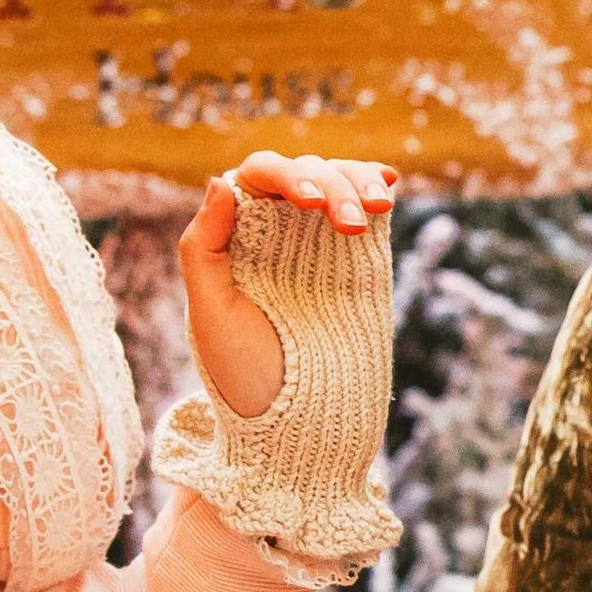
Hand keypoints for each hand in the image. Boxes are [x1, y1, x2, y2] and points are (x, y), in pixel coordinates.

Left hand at [184, 153, 397, 418]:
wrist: (302, 418)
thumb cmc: (244, 372)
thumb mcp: (212, 312)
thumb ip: (205, 247)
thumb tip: (220, 181)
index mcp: (238, 235)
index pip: (259, 177)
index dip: (286, 177)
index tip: (309, 203)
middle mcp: (279, 229)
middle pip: (306, 173)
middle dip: (332, 187)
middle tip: (349, 225)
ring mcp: (321, 241)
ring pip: (339, 182)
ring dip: (359, 183)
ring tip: (377, 208)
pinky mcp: (359, 259)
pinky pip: (366, 207)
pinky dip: (377, 188)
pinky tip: (387, 187)